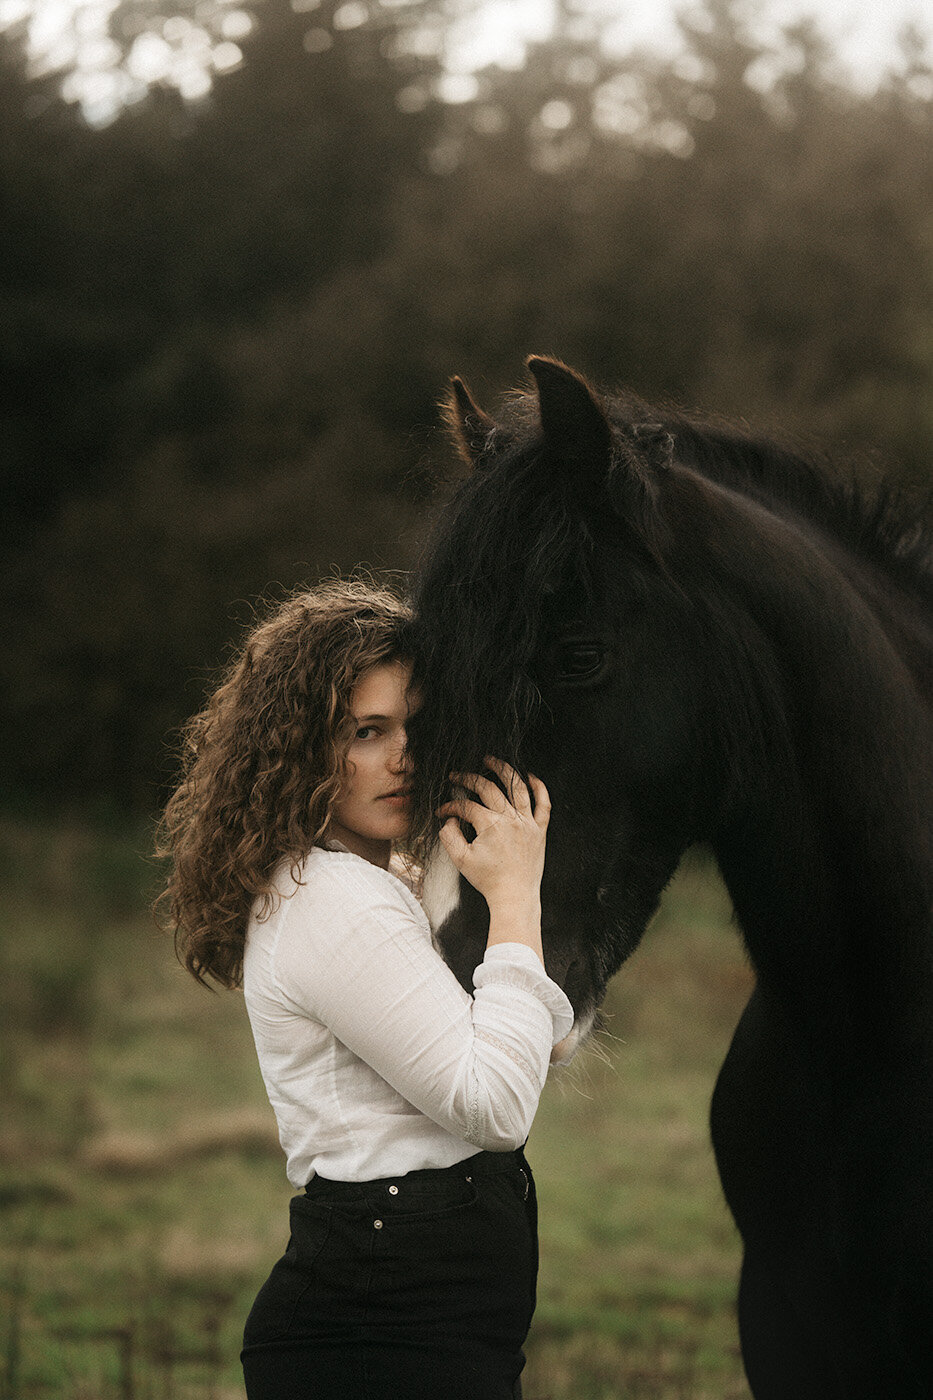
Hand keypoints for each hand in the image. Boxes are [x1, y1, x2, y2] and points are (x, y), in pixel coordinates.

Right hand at [436, 757, 549, 911]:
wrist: (515, 896)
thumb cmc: (489, 880)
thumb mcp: (460, 860)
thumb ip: (449, 835)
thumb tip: (449, 819)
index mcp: (491, 825)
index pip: (466, 806)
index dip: (451, 806)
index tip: (443, 811)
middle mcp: (510, 819)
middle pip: (488, 788)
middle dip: (469, 778)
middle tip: (458, 775)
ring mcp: (528, 823)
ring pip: (518, 787)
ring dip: (504, 770)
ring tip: (491, 760)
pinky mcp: (539, 830)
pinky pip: (544, 804)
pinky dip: (539, 787)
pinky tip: (530, 777)